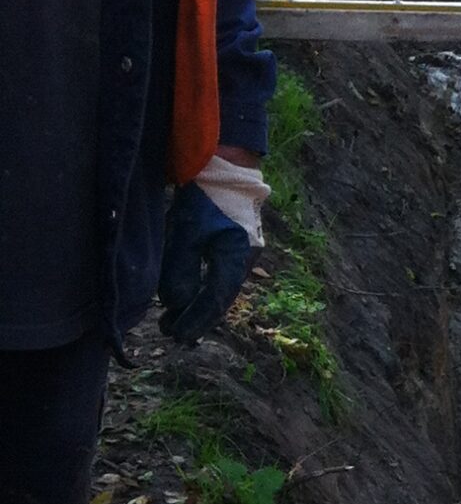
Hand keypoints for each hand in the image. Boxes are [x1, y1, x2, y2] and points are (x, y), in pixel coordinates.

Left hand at [157, 156, 265, 342]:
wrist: (226, 168)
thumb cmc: (206, 197)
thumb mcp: (187, 232)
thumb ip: (180, 270)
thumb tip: (175, 304)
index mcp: (236, 258)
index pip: (215, 298)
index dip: (196, 319)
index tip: (176, 335)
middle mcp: (244, 260)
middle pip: (220, 298)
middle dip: (197, 318)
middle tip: (173, 334)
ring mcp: (242, 253)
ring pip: (220, 288)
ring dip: (199, 306)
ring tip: (178, 320)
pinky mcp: (234, 246)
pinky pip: (219, 276)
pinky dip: (203, 290)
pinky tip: (190, 296)